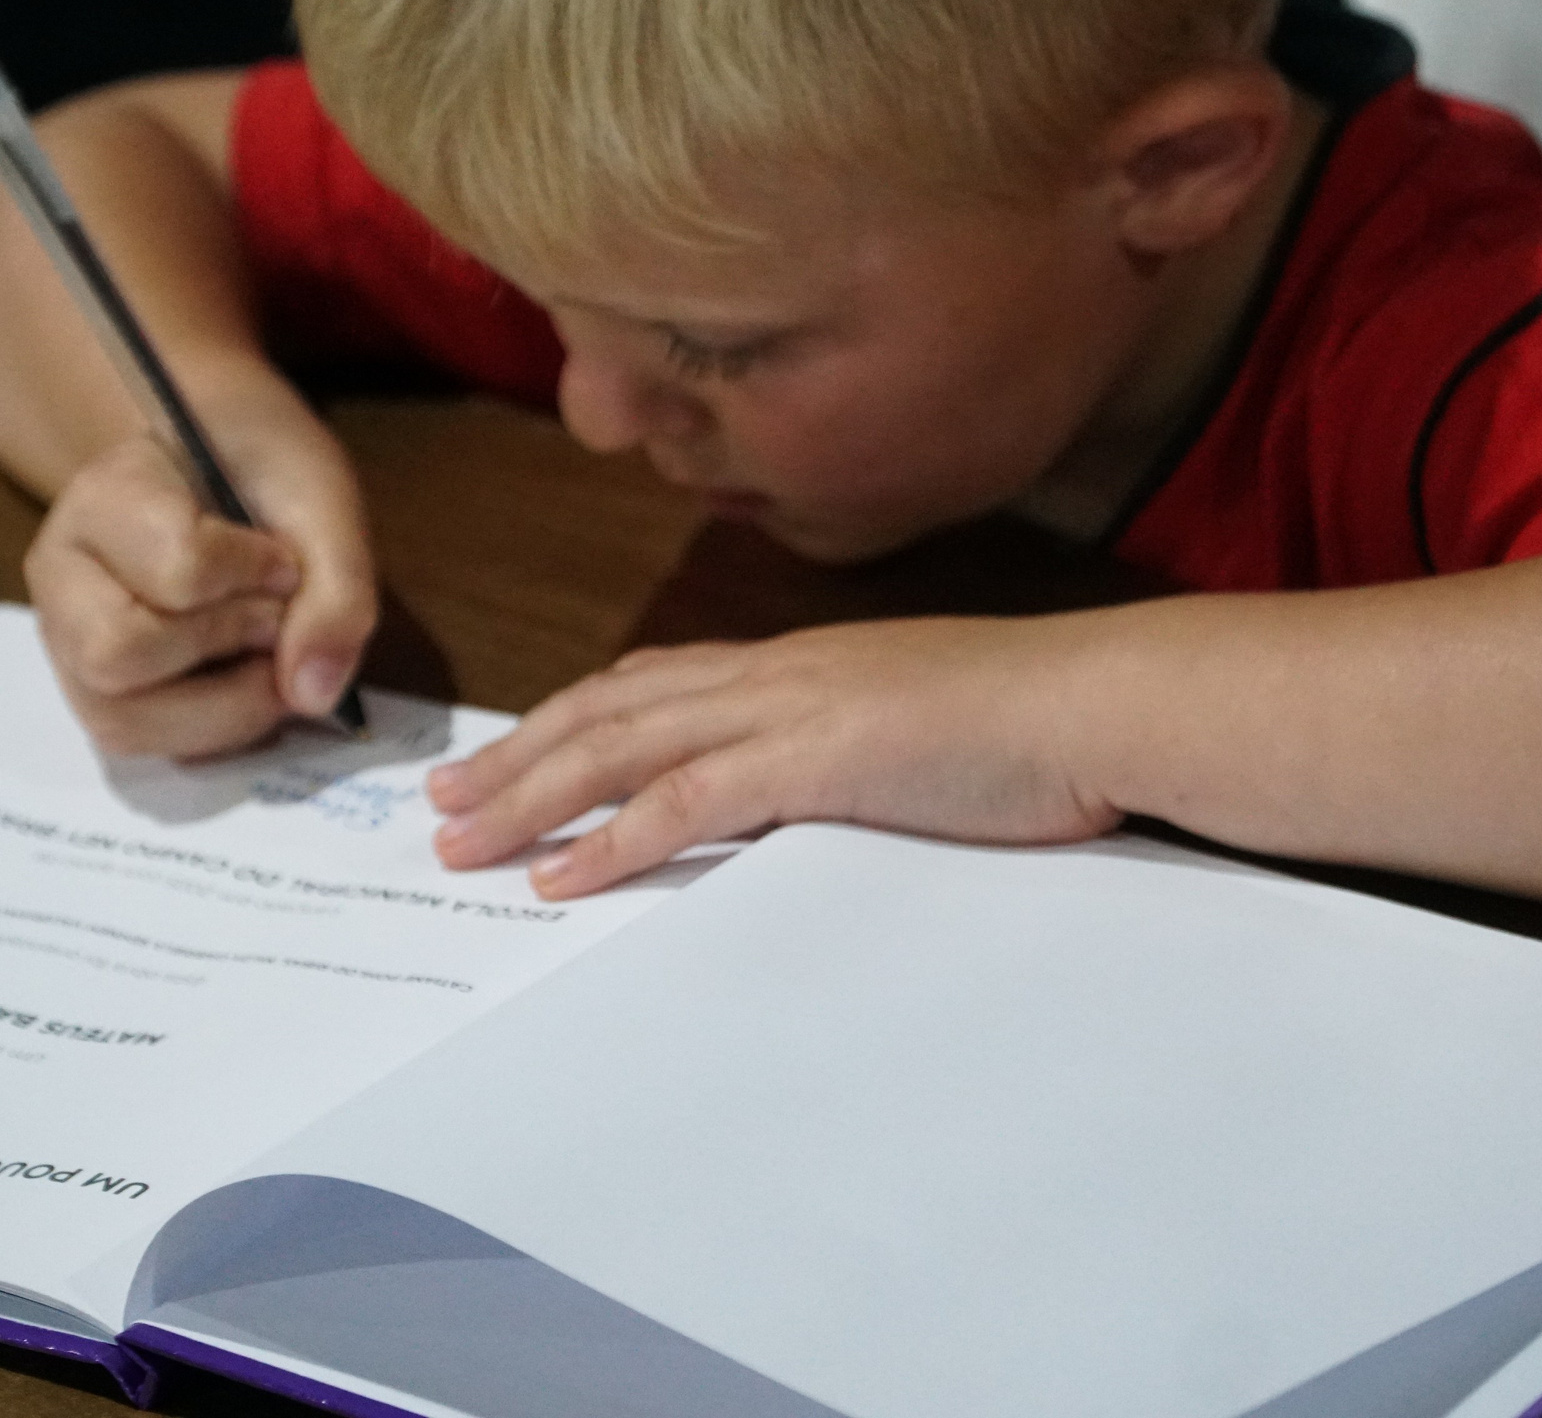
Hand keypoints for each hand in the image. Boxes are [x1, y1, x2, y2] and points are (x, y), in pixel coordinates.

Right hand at [24, 420, 374, 757]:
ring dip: (222, 704)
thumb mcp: (318, 497)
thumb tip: (311, 695)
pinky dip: (212, 729)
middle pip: (119, 655)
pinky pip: (142, 747)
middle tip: (270, 616)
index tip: (282, 560)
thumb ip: (335, 587)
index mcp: (105, 497)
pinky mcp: (90, 695)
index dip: (251, 576)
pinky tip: (240, 681)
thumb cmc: (257, 471)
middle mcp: (59, 575)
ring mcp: (64, 643)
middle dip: (222, 646)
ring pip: (120, 719)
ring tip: (260, 654)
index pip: (176, 565)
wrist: (213, 463)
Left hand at [426, 617, 1127, 897]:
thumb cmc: (1028, 725)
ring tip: (461, 846)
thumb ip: (844, 752)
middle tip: (442, 807)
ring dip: (531, 800)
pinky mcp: (815, 759)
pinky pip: (686, 802)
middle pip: (608, 711)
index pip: (651, 685)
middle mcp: (772, 673)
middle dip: (517, 760)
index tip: (507, 758)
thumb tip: (810, 790)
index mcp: (794, 665)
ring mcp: (789, 710)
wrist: (1100, 701)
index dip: (568, 722)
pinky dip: (611, 840)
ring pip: (622, 750)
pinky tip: (557, 876)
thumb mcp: (912, 731)